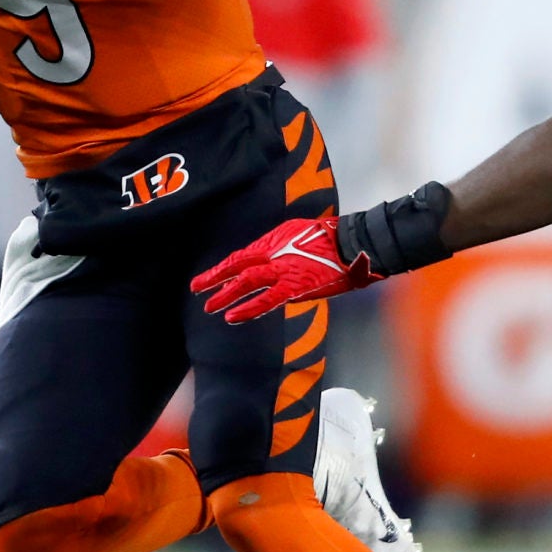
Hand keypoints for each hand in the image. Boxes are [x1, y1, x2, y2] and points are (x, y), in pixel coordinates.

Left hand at [191, 214, 377, 322]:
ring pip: (246, 282)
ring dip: (226, 295)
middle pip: (237, 267)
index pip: (240, 256)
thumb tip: (268, 262)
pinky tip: (233, 317)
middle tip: (197, 290)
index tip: (206, 279)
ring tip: (210, 306)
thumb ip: (280, 247)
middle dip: (215, 280)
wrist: (353, 245)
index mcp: (273, 241)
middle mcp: (273, 254)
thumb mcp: (298, 234)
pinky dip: (249, 308)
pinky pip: (267, 300)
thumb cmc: (331, 239)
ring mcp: (282, 270)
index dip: (221, 269)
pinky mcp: (295, 286)